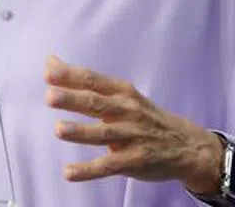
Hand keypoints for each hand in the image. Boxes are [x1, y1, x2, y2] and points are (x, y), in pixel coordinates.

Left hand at [44, 55, 223, 193]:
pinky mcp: (135, 160)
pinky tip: (69, 172)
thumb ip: (84, 81)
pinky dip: (88, 170)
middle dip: (73, 99)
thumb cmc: (143, 116)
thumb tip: (50, 62)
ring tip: (59, 129)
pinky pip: (109, 165)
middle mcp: (127, 111)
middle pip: (97, 103)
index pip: (93, 80)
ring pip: (103, 134)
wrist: (186, 145)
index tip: (48, 71)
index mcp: (122, 92)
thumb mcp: (120, 94)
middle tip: (50, 96)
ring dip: (81, 132)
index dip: (70, 76)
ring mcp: (132, 136)